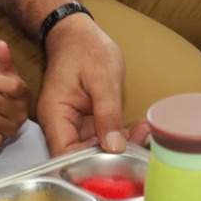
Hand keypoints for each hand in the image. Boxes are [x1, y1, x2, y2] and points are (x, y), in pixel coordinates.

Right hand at [37, 14, 146, 155]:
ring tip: (145, 132)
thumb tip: (114, 147)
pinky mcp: (88, 120)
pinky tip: (140, 128)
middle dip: (111, 157)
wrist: (78, 33)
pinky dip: (121, 135)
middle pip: (81, 156)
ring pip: (95, 148)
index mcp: (55, 115)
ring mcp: (75, 124)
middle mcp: (61, 125)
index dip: (87, 167)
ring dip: (120, 146)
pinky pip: (103, 136)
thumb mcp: (101, 78)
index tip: (116, 164)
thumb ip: (107, 113)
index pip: (65, 155)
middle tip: (141, 145)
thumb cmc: (85, 49)